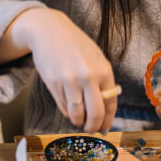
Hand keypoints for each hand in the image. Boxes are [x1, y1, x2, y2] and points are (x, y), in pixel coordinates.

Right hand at [10, 8, 116, 132]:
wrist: (49, 30)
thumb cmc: (75, 45)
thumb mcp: (95, 58)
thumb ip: (102, 81)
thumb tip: (105, 109)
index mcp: (103, 70)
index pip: (110, 104)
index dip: (107, 120)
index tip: (104, 127)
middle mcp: (88, 76)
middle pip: (95, 113)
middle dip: (93, 126)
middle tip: (90, 129)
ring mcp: (69, 80)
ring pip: (76, 113)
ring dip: (78, 121)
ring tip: (77, 120)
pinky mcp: (53, 82)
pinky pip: (63, 106)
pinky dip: (66, 112)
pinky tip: (68, 107)